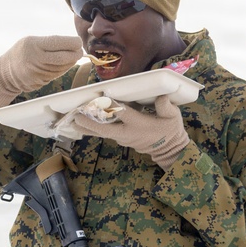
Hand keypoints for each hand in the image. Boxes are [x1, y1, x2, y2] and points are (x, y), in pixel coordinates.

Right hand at [0, 36, 83, 106]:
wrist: (6, 73)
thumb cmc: (23, 52)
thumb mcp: (32, 41)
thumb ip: (51, 42)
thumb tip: (74, 45)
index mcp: (33, 45)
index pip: (59, 43)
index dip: (73, 43)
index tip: (77, 42)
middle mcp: (36, 59)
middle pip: (64, 57)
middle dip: (76, 54)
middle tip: (79, 51)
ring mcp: (38, 72)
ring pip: (63, 67)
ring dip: (71, 62)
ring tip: (71, 56)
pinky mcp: (40, 81)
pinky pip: (57, 74)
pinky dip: (63, 69)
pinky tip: (62, 64)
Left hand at [72, 95, 189, 169]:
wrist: (168, 150)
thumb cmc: (171, 131)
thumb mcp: (173, 117)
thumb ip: (166, 106)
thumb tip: (161, 96)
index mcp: (139, 124)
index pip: (123, 113)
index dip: (111, 105)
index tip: (99, 97)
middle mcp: (127, 132)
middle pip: (105, 128)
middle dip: (90, 122)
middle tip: (76, 115)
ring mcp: (123, 138)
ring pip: (102, 132)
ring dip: (87, 127)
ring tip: (72, 122)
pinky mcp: (121, 140)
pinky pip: (105, 134)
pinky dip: (94, 129)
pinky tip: (82, 126)